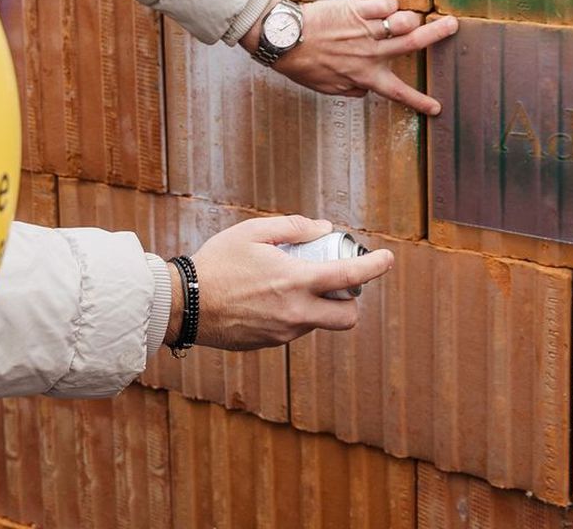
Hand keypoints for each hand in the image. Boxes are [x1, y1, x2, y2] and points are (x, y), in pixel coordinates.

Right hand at [166, 214, 393, 351]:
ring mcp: (283, 333)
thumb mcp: (253, 232)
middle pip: (347, 317)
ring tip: (288, 283)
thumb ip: (293, 227)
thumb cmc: (217, 262)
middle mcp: (295, 313)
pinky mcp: (269, 344)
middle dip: (350, 300)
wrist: (185, 303)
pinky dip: (294, 314)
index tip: (387, 259)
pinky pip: (294, 329)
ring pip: (319, 323)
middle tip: (333, 280)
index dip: (375, 267)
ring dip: (317, 305)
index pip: (349, 278)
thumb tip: (323, 229)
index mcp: (294, 281)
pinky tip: (267, 298)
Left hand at [265, 0, 456, 115]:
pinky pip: (384, 3)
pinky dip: (390, 3)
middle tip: (452, 25)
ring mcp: (365, 30)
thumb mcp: (327, 87)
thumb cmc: (302, 64)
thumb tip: (365, 91)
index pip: (398, 92)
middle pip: (413, 43)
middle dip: (437, 34)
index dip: (419, 101)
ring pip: (403, 21)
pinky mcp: (356, 9)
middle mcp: (371, 53)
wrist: (285, 39)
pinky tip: (386, 5)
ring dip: (413, 18)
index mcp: (365, 76)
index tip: (436, 107)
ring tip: (413, 17)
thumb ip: (350, 90)